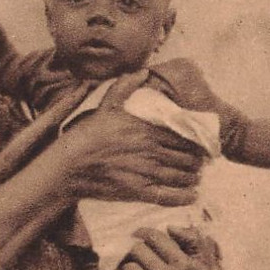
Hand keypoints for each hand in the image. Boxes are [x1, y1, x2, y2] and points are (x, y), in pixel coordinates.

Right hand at [66, 73, 203, 206]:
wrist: (68, 166)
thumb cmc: (86, 136)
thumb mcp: (105, 107)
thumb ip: (125, 88)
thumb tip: (142, 72)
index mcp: (145, 129)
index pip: (181, 135)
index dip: (195, 142)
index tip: (200, 145)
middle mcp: (149, 150)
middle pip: (185, 156)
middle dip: (196, 161)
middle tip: (201, 163)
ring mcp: (144, 172)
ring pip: (179, 175)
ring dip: (192, 177)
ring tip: (196, 177)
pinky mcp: (136, 191)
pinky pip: (167, 196)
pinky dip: (183, 197)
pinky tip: (191, 196)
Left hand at [110, 226, 224, 269]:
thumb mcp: (209, 269)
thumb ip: (195, 243)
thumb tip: (171, 227)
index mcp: (187, 266)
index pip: (155, 237)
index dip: (142, 233)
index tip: (138, 235)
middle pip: (138, 251)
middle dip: (135, 250)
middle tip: (134, 254)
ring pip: (129, 269)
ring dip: (127, 268)